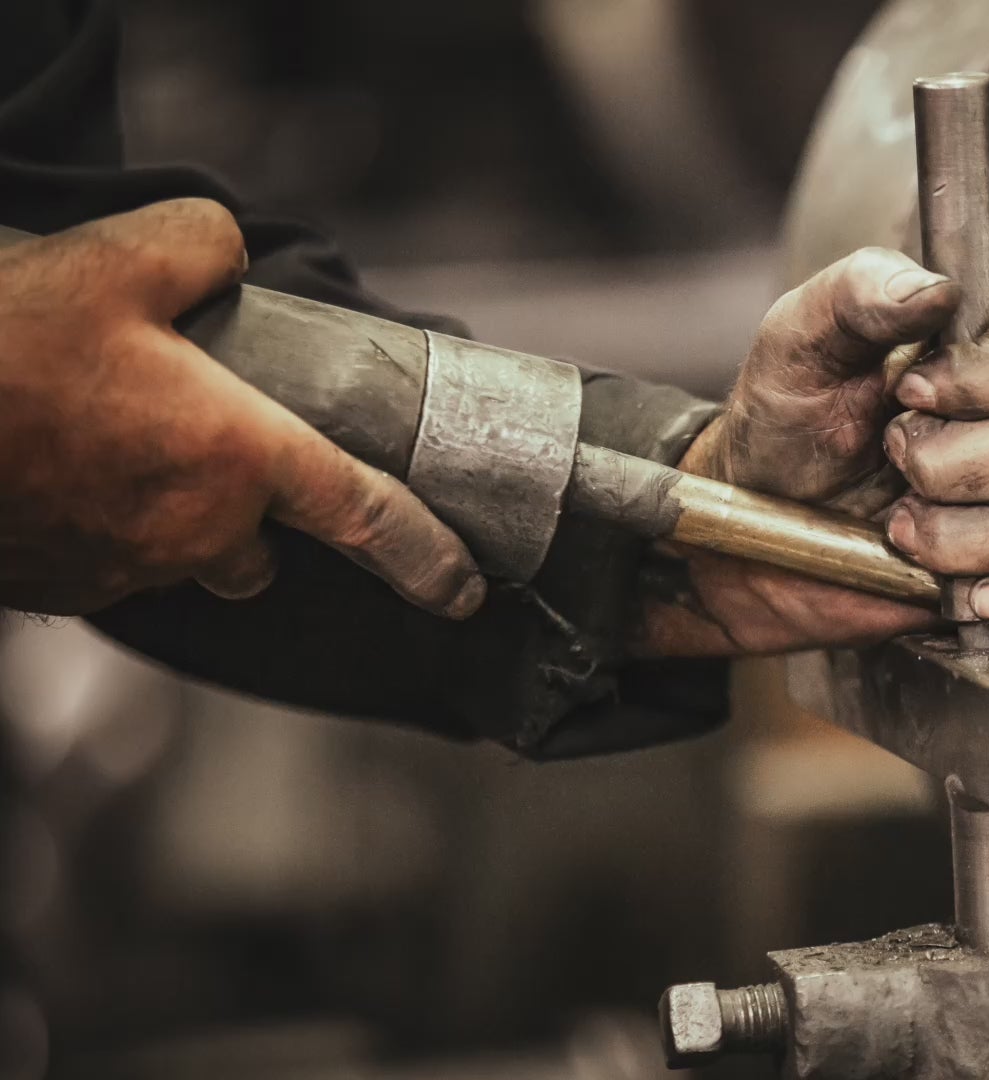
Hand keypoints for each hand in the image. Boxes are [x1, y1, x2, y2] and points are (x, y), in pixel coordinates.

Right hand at [0, 199, 484, 617]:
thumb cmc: (1, 347)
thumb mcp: (122, 254)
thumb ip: (209, 248)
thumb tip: (228, 260)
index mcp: (238, 458)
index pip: (367, 515)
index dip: (425, 554)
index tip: (461, 587)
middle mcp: (197, 531)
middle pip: (262, 545)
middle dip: (253, 510)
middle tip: (202, 445)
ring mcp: (125, 569)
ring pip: (185, 557)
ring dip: (174, 516)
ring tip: (113, 448)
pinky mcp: (61, 589)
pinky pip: (113, 564)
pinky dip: (105, 525)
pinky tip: (59, 468)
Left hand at [634, 247, 988, 655]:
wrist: (762, 534)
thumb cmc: (786, 427)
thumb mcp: (798, 341)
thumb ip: (862, 292)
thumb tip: (938, 290)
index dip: (987, 382)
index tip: (908, 395)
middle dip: (958, 470)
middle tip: (894, 468)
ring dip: (968, 539)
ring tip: (903, 530)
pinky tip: (971, 595)